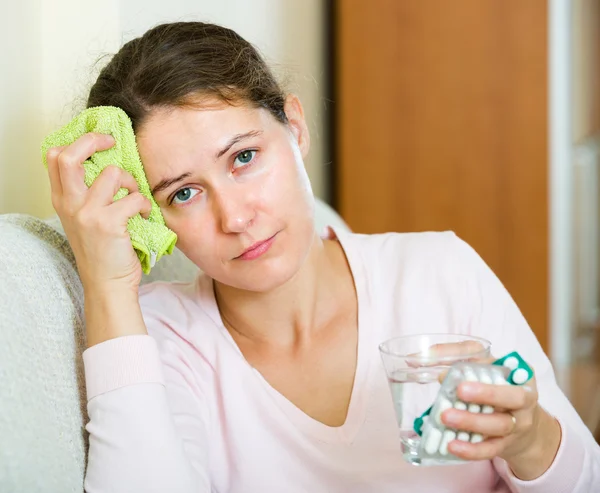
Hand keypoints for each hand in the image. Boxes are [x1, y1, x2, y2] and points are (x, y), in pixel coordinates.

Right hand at [46, 133, 151, 292]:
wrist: (108, 284)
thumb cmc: (102, 251)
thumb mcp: (84, 219)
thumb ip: (87, 194)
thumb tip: (109, 163)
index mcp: (62, 200)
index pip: (55, 157)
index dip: (78, 141)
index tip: (99, 142)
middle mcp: (70, 204)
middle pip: (69, 156)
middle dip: (94, 141)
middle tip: (113, 143)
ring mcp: (87, 213)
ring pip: (113, 173)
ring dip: (132, 182)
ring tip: (135, 197)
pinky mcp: (108, 224)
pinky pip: (134, 198)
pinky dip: (144, 204)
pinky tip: (143, 215)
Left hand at [441, 372, 560, 479]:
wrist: (524, 431)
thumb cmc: (501, 394)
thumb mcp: (492, 375)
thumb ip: (469, 368)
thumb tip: (443, 375)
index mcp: (522, 379)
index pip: (514, 371)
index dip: (495, 368)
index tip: (475, 369)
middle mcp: (525, 403)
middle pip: (512, 398)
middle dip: (487, 394)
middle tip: (460, 390)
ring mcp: (517, 426)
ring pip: (499, 425)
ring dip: (471, 421)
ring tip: (446, 417)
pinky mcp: (506, 445)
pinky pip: (490, 449)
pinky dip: (471, 449)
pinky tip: (452, 445)